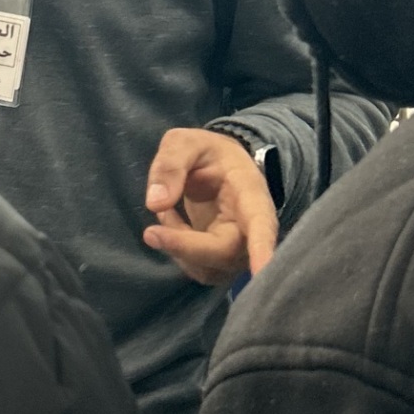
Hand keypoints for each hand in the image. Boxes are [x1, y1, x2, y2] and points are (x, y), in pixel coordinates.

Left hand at [143, 128, 278, 286]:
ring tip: (166, 208)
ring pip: (207, 267)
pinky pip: (196, 268)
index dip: (262, 248)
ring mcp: (238, 251)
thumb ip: (170, 165)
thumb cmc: (207, 153)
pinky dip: (174, 247)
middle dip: (185, 247)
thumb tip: (155, 203)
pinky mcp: (220, 263)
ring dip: (176, 244)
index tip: (262, 270)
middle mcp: (250, 229)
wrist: (217, 168)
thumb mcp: (185, 143)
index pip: (261, 224)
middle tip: (150, 233)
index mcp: (251, 194)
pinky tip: (171, 219)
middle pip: (224, 253)